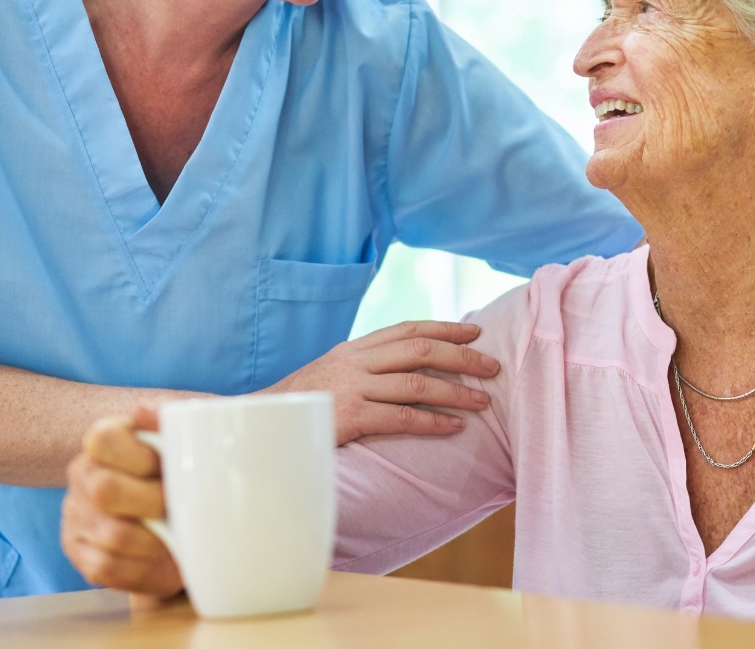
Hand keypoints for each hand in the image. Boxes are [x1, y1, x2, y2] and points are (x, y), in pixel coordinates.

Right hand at [61, 404, 181, 599]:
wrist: (182, 523)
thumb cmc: (183, 471)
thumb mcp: (185, 440)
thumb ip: (168, 419)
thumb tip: (142, 408)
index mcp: (105, 438)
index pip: (102, 439)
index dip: (139, 456)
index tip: (165, 466)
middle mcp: (83, 473)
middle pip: (105, 491)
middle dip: (152, 503)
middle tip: (175, 506)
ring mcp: (76, 515)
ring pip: (113, 535)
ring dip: (154, 539)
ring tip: (173, 532)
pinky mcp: (79, 553)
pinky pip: (107, 567)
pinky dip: (142, 567)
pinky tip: (156, 555)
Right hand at [267, 320, 499, 444]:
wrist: (262, 424)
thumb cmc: (304, 405)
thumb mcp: (334, 373)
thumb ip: (367, 367)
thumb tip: (409, 366)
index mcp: (355, 348)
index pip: (408, 328)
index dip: (445, 326)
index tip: (476, 330)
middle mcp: (356, 361)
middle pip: (420, 349)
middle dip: (462, 356)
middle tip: (492, 365)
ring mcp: (353, 387)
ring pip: (417, 383)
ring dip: (455, 391)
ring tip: (483, 401)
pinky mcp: (351, 416)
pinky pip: (402, 417)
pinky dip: (433, 422)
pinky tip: (454, 427)